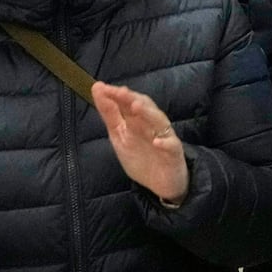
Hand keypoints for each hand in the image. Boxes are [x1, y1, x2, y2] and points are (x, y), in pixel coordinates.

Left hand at [92, 82, 188, 204]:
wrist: (161, 183)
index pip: (127, 103)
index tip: (101, 87)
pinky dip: (165, 143)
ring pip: (159, 121)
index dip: (116, 95)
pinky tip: (157, 142)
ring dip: (148, 114)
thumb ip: (111, 115)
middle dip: (131, 99)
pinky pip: (171, 145)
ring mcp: (164, 137)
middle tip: (118, 91)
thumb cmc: (141, 157)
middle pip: (144, 107)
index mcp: (137, 121)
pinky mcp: (174, 152)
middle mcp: (151, 125)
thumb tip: (98, 89)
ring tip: (136, 107)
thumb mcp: (120, 136)